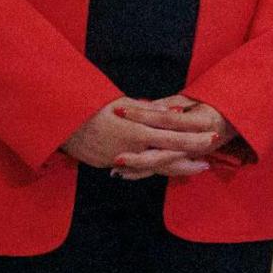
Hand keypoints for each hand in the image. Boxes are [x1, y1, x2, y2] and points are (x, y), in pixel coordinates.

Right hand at [61, 98, 220, 179]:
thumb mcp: (123, 103)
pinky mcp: (110, 165)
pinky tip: (166, 169)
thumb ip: (149, 110)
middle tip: (210, 159)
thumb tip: (173, 111)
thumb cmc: (91, 106)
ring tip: (196, 167)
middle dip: (192, 157)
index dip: (194, 137)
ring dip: (178, 168)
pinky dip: (153, 169)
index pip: (174, 135)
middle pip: (170, 156)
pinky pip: (137, 169)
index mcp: (137, 131)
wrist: (59, 123)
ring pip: (156, 168)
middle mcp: (132, 149)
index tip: (212, 135)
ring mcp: (122, 160)